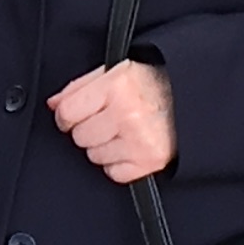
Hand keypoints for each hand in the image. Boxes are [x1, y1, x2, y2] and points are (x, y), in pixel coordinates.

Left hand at [48, 59, 176, 183]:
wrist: (190, 97)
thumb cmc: (150, 82)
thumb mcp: (115, 71)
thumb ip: (79, 87)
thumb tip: (53, 105)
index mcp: (116, 86)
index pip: (67, 113)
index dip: (66, 116)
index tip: (74, 116)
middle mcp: (128, 114)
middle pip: (79, 137)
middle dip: (87, 129)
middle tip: (106, 120)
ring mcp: (139, 140)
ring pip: (94, 156)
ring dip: (103, 146)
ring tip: (122, 131)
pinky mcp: (150, 161)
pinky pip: (114, 173)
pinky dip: (118, 163)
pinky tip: (129, 146)